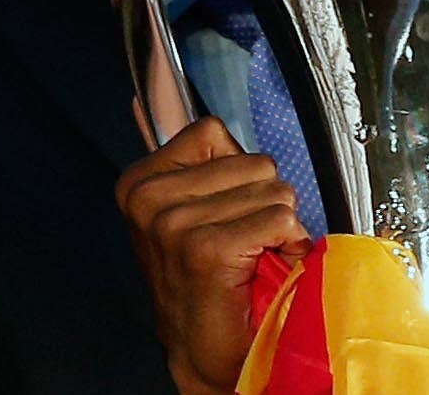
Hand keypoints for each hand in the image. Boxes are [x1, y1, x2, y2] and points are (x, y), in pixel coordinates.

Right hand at [115, 116, 309, 394]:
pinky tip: (262, 269)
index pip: (211, 130)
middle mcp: (150, 200)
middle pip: (256, 162)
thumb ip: (198, 158)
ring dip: (278, 226)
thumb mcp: (196, 208)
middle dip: (265, 201)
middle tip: (243, 242)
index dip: (238, 169)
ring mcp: (175, 225)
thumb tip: (164, 77)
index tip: (224, 208)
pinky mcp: (206, 249)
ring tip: (251, 257)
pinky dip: (288, 244)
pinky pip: (281, 219)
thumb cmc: (211, 280)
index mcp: (140, 182)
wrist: (209, 351)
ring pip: (274, 191)